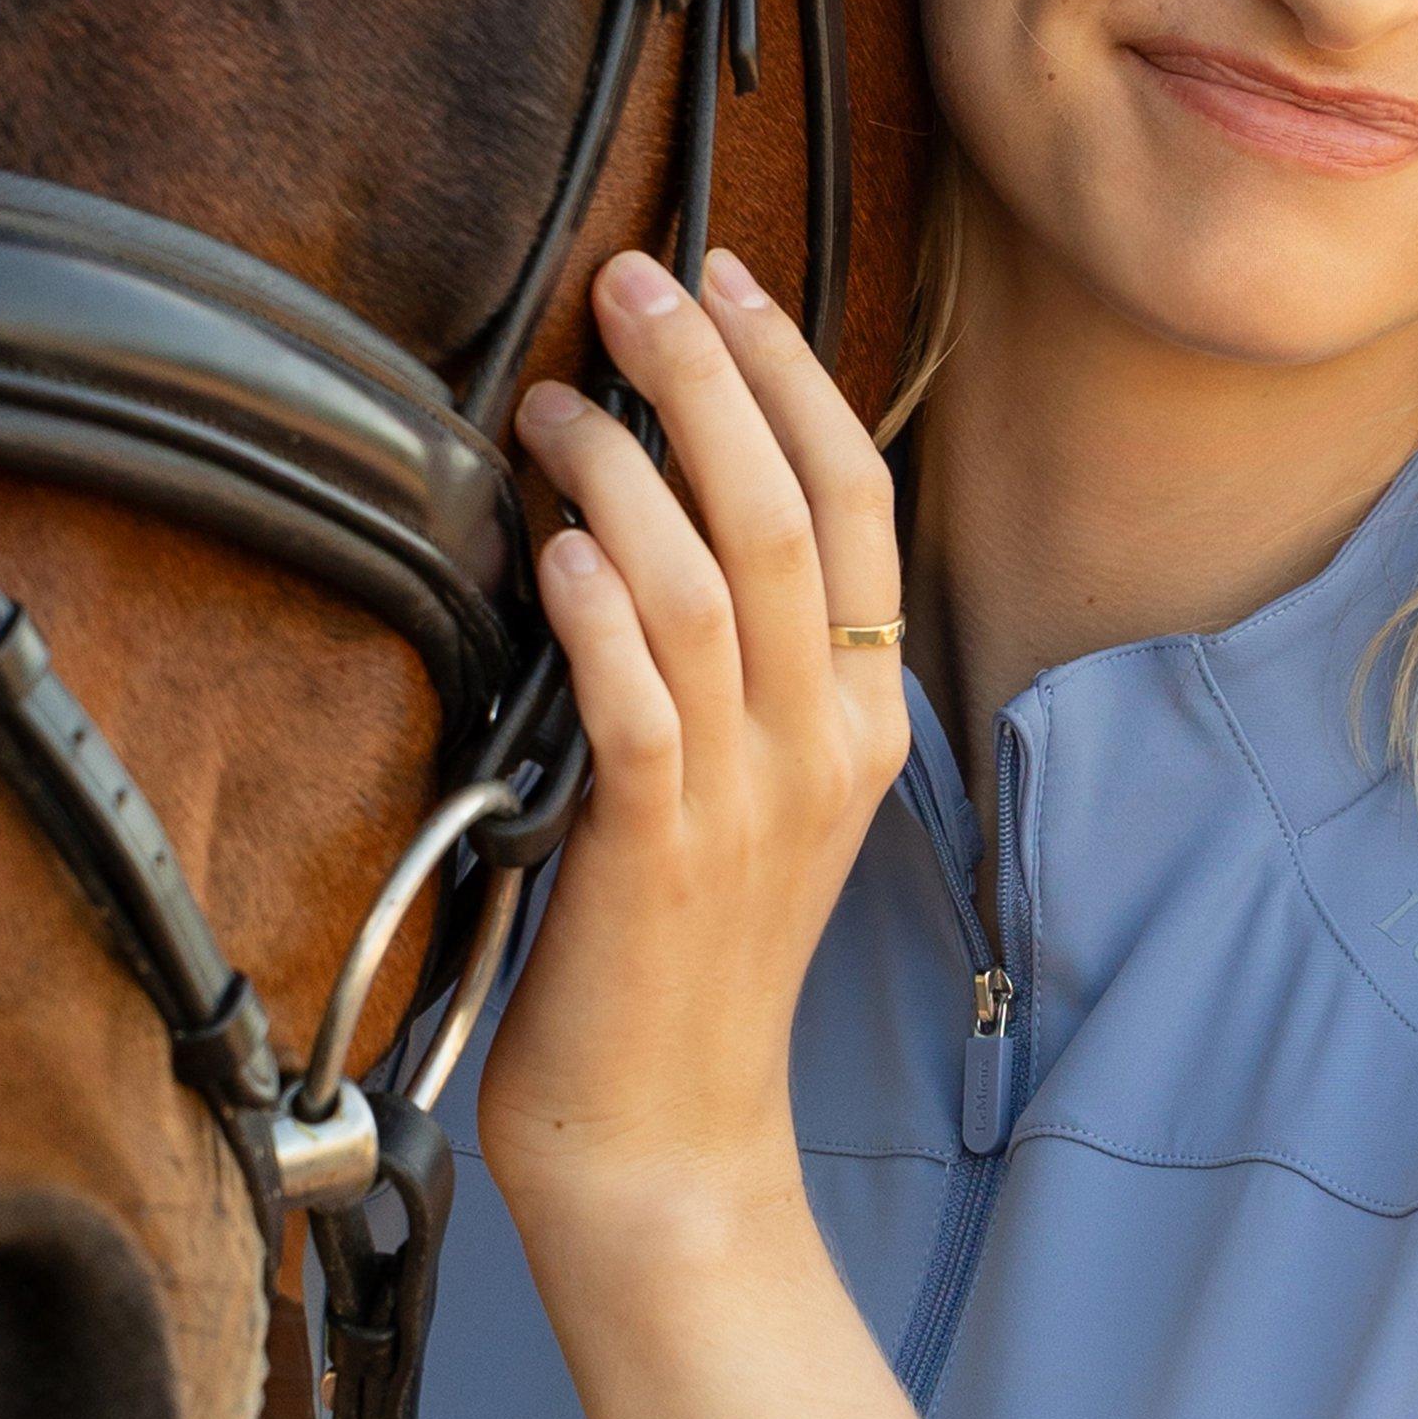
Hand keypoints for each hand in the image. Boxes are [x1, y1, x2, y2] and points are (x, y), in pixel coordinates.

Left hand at [476, 245, 908, 1279]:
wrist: (662, 1140)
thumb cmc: (675, 957)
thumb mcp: (739, 787)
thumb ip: (724, 658)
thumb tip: (640, 499)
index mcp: (862, 715)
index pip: (854, 498)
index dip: (792, 373)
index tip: (722, 277)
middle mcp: (824, 744)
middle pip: (786, 506)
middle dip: (711, 370)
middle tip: (633, 279)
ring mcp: (750, 799)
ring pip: (711, 582)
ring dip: (629, 466)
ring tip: (557, 402)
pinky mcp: (658, 854)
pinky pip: (640, 702)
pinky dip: (598, 608)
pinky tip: (555, 540)